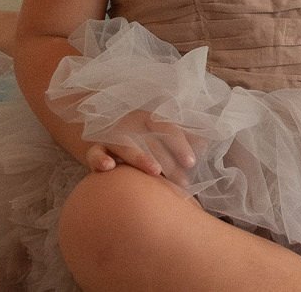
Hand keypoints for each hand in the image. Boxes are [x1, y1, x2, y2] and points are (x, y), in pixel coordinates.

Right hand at [81, 110, 197, 179]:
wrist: (102, 128)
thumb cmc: (139, 136)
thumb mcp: (158, 131)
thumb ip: (181, 136)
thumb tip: (205, 142)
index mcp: (150, 118)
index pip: (168, 129)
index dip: (181, 144)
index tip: (192, 162)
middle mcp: (132, 124)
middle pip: (151, 141)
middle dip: (168, 162)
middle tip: (182, 182)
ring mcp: (113, 136)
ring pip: (126, 145)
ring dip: (140, 157)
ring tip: (155, 171)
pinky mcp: (95, 148)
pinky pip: (95, 153)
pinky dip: (100, 159)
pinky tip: (109, 167)